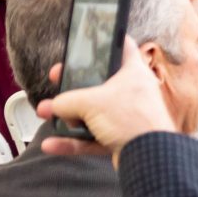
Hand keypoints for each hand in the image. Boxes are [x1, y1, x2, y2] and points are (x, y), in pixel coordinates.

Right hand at [37, 43, 176, 158]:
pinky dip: (73, 141)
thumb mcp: (90, 102)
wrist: (151, 157)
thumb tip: (53, 107)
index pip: (123, 47)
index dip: (108, 39)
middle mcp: (131, 92)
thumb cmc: (133, 121)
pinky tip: (52, 144)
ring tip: (46, 112)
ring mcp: (127, 116)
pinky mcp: (122, 138)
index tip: (93, 38)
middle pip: (98, 82)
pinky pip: (92, 137)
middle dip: (73, 85)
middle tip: (56, 80)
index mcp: (132, 73)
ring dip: (68, 115)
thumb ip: (67, 101)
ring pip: (92, 112)